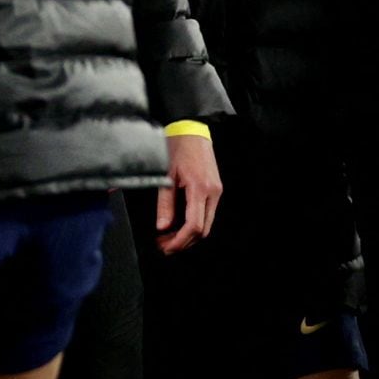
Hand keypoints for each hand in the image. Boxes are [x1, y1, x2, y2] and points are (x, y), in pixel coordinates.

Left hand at [152, 132, 222, 253]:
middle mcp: (212, 193)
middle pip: (203, 229)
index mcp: (200, 189)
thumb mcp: (166, 176)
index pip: (193, 225)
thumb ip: (165, 204)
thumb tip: (162, 226)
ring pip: (206, 224)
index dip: (180, 241)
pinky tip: (178, 224)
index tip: (166, 247)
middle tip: (164, 245)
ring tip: (168, 236)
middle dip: (184, 242)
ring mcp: (216, 192)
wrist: (192, 131)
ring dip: (188, 234)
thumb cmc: (177, 149)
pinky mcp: (215, 189)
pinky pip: (207, 214)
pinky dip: (193, 224)